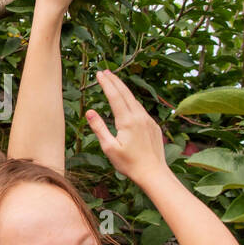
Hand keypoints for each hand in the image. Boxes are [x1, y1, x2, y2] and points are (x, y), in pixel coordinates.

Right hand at [85, 70, 168, 185]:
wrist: (154, 173)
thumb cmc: (129, 163)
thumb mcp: (109, 148)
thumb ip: (99, 128)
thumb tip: (90, 112)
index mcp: (127, 121)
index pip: (115, 96)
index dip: (106, 84)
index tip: (99, 74)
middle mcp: (139, 117)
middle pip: (126, 93)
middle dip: (115, 81)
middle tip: (105, 71)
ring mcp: (148, 120)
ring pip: (134, 100)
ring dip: (124, 90)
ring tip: (115, 82)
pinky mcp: (153, 126)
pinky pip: (141, 109)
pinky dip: (132, 101)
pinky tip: (128, 102)